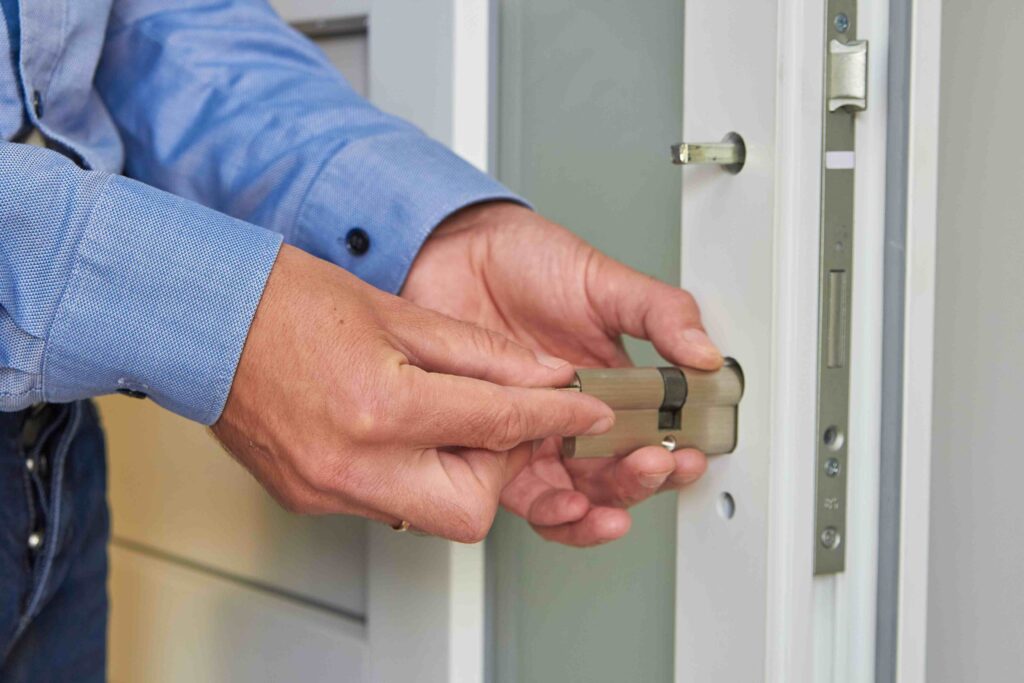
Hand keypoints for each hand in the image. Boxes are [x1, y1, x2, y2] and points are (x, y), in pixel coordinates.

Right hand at [213, 244, 613, 541]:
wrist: (204, 319)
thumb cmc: (286, 301)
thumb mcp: (400, 312)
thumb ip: (482, 354)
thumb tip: (544, 375)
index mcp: (382, 406)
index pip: (499, 424)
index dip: (555, 415)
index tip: (586, 411)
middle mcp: (354, 463)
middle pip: (473, 508)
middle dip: (500, 468)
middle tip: (493, 419)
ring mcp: (327, 489)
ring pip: (432, 515)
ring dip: (457, 473)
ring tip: (440, 417)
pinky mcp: (310, 499)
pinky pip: (387, 505)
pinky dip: (411, 474)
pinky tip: (399, 430)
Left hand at [403, 202, 722, 545]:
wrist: (451, 251)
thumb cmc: (524, 261)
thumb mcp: (604, 282)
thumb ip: (659, 314)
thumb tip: (705, 353)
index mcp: (608, 386)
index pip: (650, 437)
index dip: (673, 455)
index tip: (687, 454)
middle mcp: (570, 418)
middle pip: (614, 476)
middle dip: (640, 482)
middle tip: (652, 465)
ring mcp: (528, 434)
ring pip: (571, 496)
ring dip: (595, 513)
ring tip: (608, 508)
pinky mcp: (485, 445)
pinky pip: (518, 495)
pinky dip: (547, 512)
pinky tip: (565, 505)